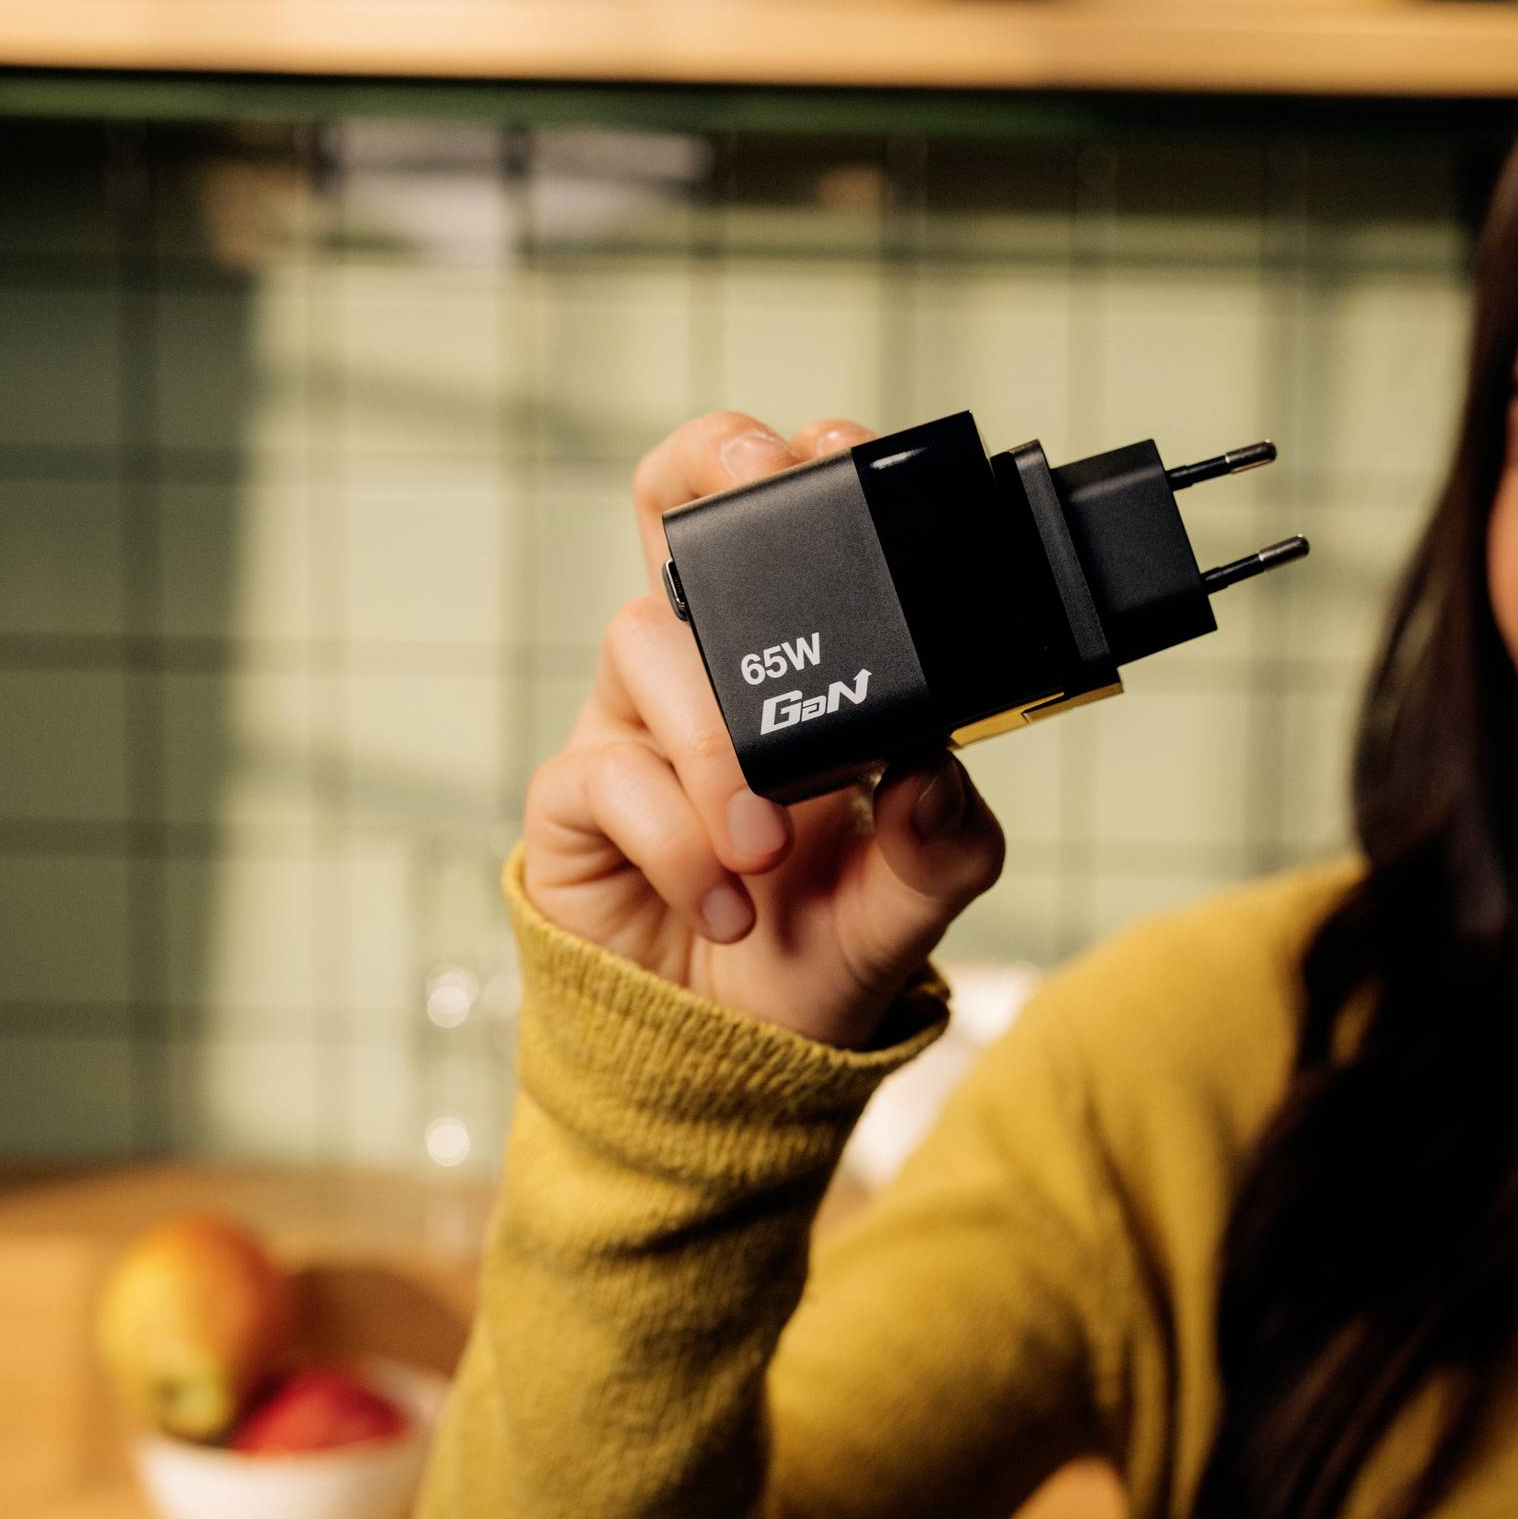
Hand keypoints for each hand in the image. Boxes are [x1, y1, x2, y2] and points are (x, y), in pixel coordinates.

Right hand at [521, 412, 1006, 1047]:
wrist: (731, 1064)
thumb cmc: (815, 954)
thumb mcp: (912, 907)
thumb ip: (943, 841)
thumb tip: (938, 772)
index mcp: (797, 670)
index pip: (789, 530)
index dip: (802, 469)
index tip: (841, 454)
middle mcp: (706, 672)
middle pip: (673, 507)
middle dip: (707, 467)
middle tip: (757, 483)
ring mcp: (632, 725)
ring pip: (645, 644)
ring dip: (718, 746)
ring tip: (766, 850)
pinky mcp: (574, 798)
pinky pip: (608, 773)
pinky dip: (675, 841)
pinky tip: (721, 901)